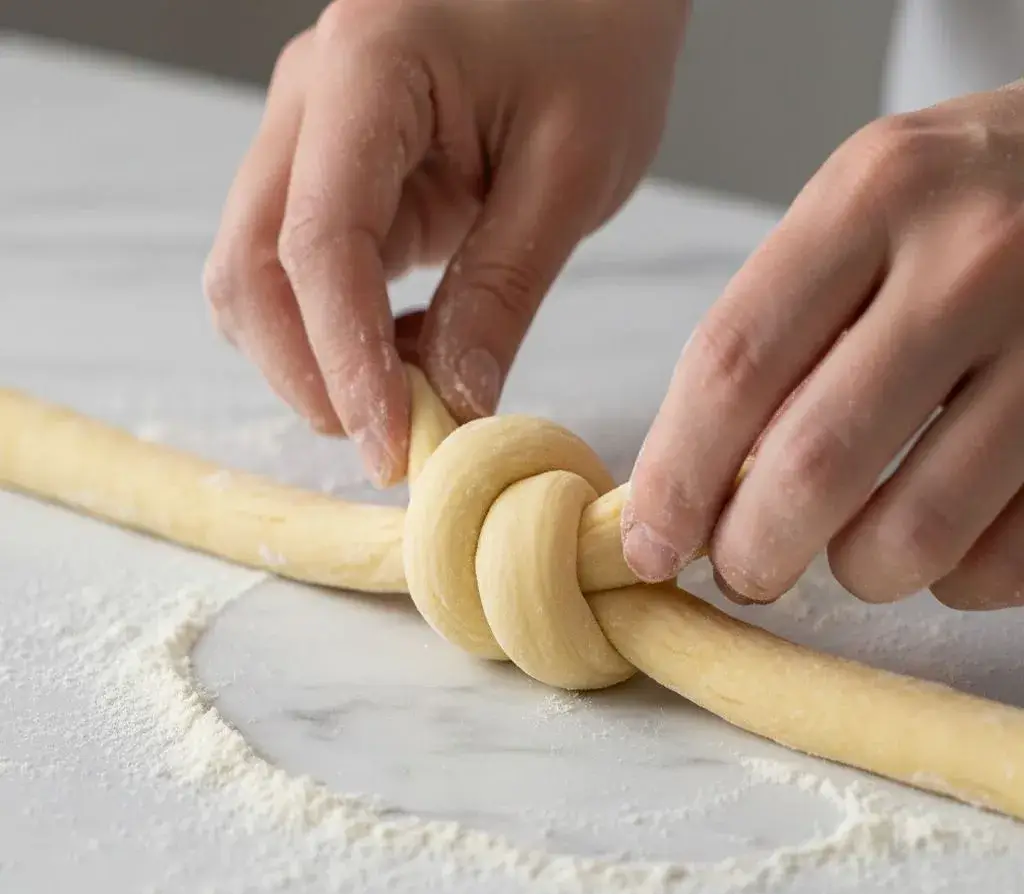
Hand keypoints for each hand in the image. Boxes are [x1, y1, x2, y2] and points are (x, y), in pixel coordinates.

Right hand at [203, 0, 686, 484]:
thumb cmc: (596, 39)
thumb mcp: (570, 173)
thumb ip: (502, 291)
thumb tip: (455, 405)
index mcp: (367, 70)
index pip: (320, 245)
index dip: (345, 362)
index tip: (392, 446)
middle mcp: (308, 100)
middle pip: (251, 268)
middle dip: (307, 374)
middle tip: (390, 444)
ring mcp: (308, 136)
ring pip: (255, 277)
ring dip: (309, 361)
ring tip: (398, 406)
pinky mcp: (331, 174)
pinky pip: (295, 271)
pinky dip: (331, 333)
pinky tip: (399, 358)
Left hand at [625, 84, 1023, 610]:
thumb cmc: (965, 205)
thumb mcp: (863, 212)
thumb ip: (779, 331)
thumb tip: (689, 491)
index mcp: (873, 194)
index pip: (731, 366)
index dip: (674, 479)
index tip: (648, 543)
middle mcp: (970, 259)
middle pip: (810, 466)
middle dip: (752, 553)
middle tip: (741, 569)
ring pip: (911, 535)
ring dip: (858, 572)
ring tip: (850, 549)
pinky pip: (1003, 561)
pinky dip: (953, 578)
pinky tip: (942, 537)